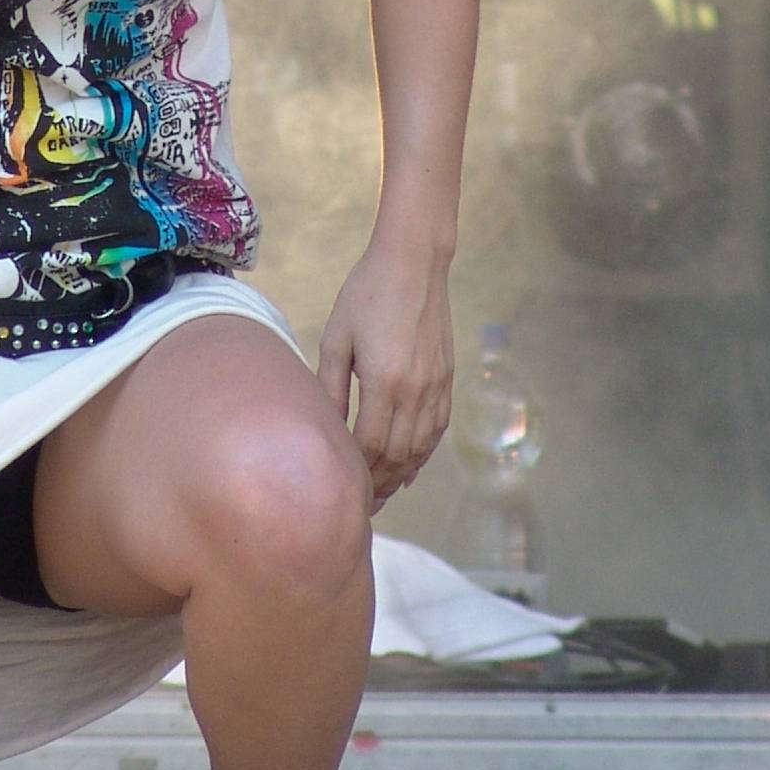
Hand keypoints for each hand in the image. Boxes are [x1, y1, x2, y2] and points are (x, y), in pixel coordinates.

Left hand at [317, 239, 454, 504]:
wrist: (413, 263)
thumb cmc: (366, 294)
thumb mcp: (336, 338)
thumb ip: (330, 386)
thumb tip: (323, 428)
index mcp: (385, 382)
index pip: (370, 446)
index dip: (357, 472)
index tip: (342, 489)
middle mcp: (416, 390)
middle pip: (398, 455)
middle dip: (379, 484)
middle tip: (361, 506)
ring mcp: (436, 385)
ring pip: (421, 447)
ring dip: (402, 475)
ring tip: (383, 494)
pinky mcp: (446, 378)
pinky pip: (438, 429)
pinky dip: (424, 454)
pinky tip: (410, 467)